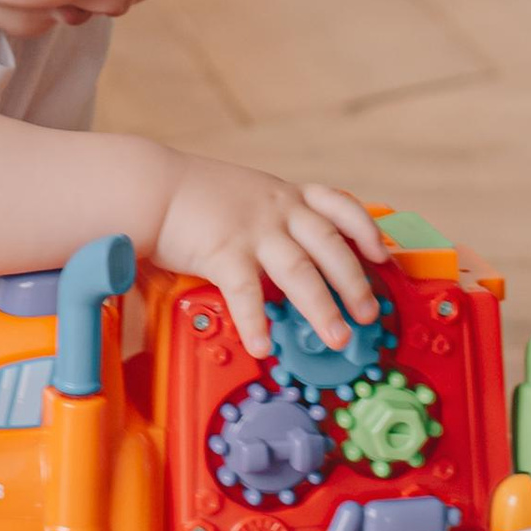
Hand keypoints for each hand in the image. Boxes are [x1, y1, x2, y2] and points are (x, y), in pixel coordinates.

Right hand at [154, 159, 386, 359]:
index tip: (382, 254)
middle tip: (369, 315)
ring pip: (300, 272)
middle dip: (354, 282)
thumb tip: (294, 257)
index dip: (364, 229)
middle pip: (329, 246)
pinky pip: (246, 293)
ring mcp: (252, 230)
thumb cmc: (192, 196)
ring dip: (322, 308)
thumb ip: (270, 219)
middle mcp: (275, 210)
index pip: (338, 204)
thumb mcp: (244, 195)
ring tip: (336, 338)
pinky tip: (263, 346)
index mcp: (283, 195)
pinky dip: (257, 322)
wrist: (148, 185)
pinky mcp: (223, 252)